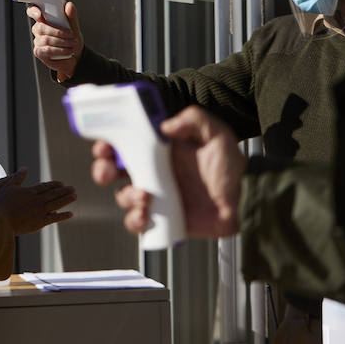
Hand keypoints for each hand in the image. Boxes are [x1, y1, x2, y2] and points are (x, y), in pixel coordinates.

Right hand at [0, 167, 76, 233]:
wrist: (1, 221)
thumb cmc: (2, 204)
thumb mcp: (8, 187)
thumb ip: (17, 177)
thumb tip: (24, 168)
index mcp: (30, 192)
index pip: (45, 187)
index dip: (54, 185)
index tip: (61, 183)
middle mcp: (37, 200)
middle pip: (53, 194)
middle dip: (64, 191)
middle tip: (73, 188)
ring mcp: (40, 211)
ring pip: (56, 204)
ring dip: (66, 200)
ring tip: (74, 196)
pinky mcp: (40, 222)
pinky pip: (54, 218)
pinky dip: (63, 216)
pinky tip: (70, 214)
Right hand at [29, 1, 81, 79]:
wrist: (75, 55)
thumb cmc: (72, 39)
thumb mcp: (74, 27)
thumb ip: (71, 16)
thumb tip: (69, 5)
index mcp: (44, 19)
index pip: (33, 11)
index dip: (33, 11)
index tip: (40, 14)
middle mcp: (38, 29)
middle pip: (41, 27)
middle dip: (58, 31)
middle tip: (72, 35)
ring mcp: (37, 41)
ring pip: (46, 39)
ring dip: (62, 42)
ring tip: (73, 44)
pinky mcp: (39, 52)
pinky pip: (47, 50)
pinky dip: (60, 50)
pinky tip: (68, 51)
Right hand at [91, 106, 242, 239]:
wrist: (241, 199)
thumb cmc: (225, 165)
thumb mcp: (216, 134)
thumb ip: (196, 120)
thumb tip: (167, 125)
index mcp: (155, 150)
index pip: (122, 144)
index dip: (107, 144)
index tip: (104, 145)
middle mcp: (148, 173)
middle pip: (112, 171)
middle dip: (103, 170)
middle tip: (109, 169)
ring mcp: (152, 197)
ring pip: (123, 197)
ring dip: (125, 196)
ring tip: (143, 195)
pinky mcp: (159, 220)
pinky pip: (138, 223)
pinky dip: (135, 220)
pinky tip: (145, 215)